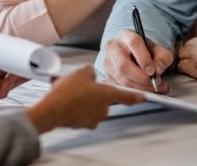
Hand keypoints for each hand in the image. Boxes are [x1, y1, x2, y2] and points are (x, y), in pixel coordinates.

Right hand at [25, 66, 143, 133]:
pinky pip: (84, 113)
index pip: (128, 96)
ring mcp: (94, 118)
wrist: (53, 110)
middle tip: (84, 85)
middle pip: (106, 99)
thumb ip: (90, 71)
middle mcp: (104, 108)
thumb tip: (90, 73)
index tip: (143, 96)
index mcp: (107, 94)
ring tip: (73, 91)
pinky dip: (79, 107)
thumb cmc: (67, 93)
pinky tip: (69, 100)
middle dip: (97, 92)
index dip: (137, 96)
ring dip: (87, 99)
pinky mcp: (84, 124)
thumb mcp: (80, 73)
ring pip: (94, 105)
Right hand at [102, 30, 173, 92]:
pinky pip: (121, 88)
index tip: (153, 71)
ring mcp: (108, 63)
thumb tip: (158, 70)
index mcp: (126, 36)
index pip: (134, 44)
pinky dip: (135, 93)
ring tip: (156, 88)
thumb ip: (163, 57)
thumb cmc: (144, 51)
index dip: (144, 59)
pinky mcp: (108, 76)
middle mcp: (113, 47)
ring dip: (141, 88)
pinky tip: (146, 91)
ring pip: (122, 79)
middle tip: (155, 83)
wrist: (130, 54)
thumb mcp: (157, 49)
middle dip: (141, 78)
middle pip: (123, 66)